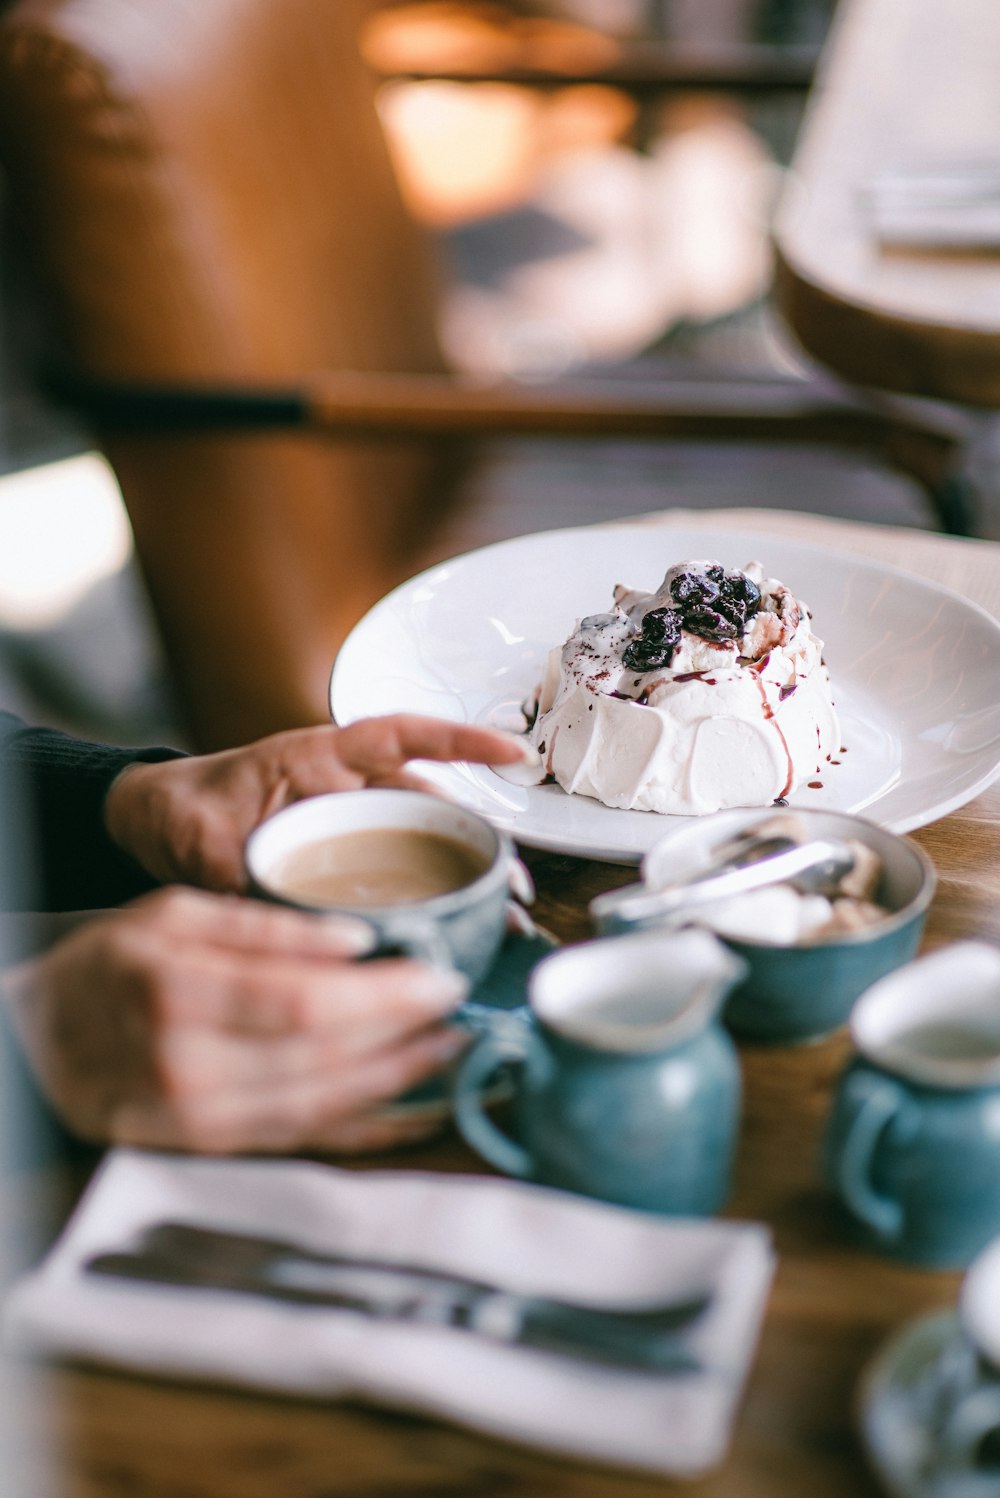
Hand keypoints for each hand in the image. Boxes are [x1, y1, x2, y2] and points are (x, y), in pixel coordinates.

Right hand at [2, 888, 469, 1153]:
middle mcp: (188, 1067)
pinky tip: (418, 1111)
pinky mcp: (212, 1149)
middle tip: (462, 1005)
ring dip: (402, 1083)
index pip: (303, 1003)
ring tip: (455, 1049)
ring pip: (324, 1107)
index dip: (383, 997)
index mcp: (176, 993)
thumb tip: (354, 938)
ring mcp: (199, 1120)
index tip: (439, 975)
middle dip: (407, 1035)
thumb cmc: (106, 968)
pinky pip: (306, 1143)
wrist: (36, 1046)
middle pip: (325, 1058)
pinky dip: (371, 1130)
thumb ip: (260, 926)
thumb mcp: (168, 914)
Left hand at [104, 715, 535, 891]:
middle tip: (516, 885)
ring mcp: (349, 825)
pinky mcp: (343, 863)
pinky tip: (453, 934)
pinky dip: (427, 901)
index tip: (511, 752)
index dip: (459, 743)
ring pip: (422, 843)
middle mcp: (346, 788)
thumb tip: (273, 917)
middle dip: (481, 840)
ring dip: (463, 877)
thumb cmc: (181, 808)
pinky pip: (396, 876)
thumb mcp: (199, 836)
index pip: (400, 735)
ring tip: (501, 918)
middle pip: (430, 803)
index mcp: (317, 758)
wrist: (155, 824)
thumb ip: (232, 871)